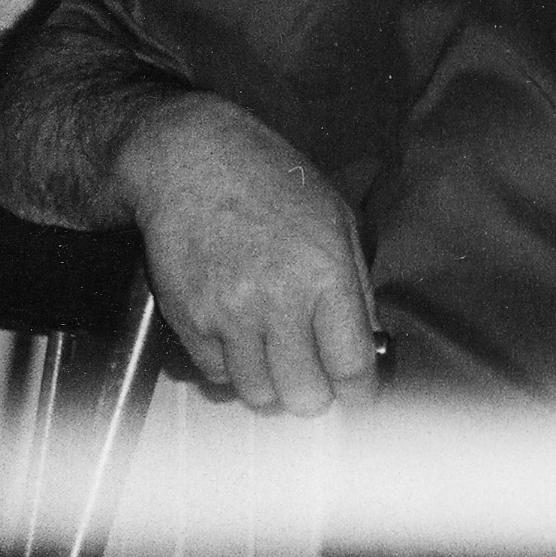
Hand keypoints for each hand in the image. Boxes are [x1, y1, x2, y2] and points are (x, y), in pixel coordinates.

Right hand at [112, 94, 378, 416]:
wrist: (189, 159)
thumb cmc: (267, 181)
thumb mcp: (334, 220)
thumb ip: (355, 287)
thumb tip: (366, 345)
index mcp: (325, 274)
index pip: (351, 366)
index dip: (359, 391)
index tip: (357, 393)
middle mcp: (278, 300)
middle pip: (305, 397)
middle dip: (315, 394)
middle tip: (313, 375)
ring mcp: (229, 314)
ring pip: (259, 396)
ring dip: (272, 385)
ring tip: (274, 355)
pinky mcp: (190, 319)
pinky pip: (217, 375)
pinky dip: (231, 368)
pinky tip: (238, 336)